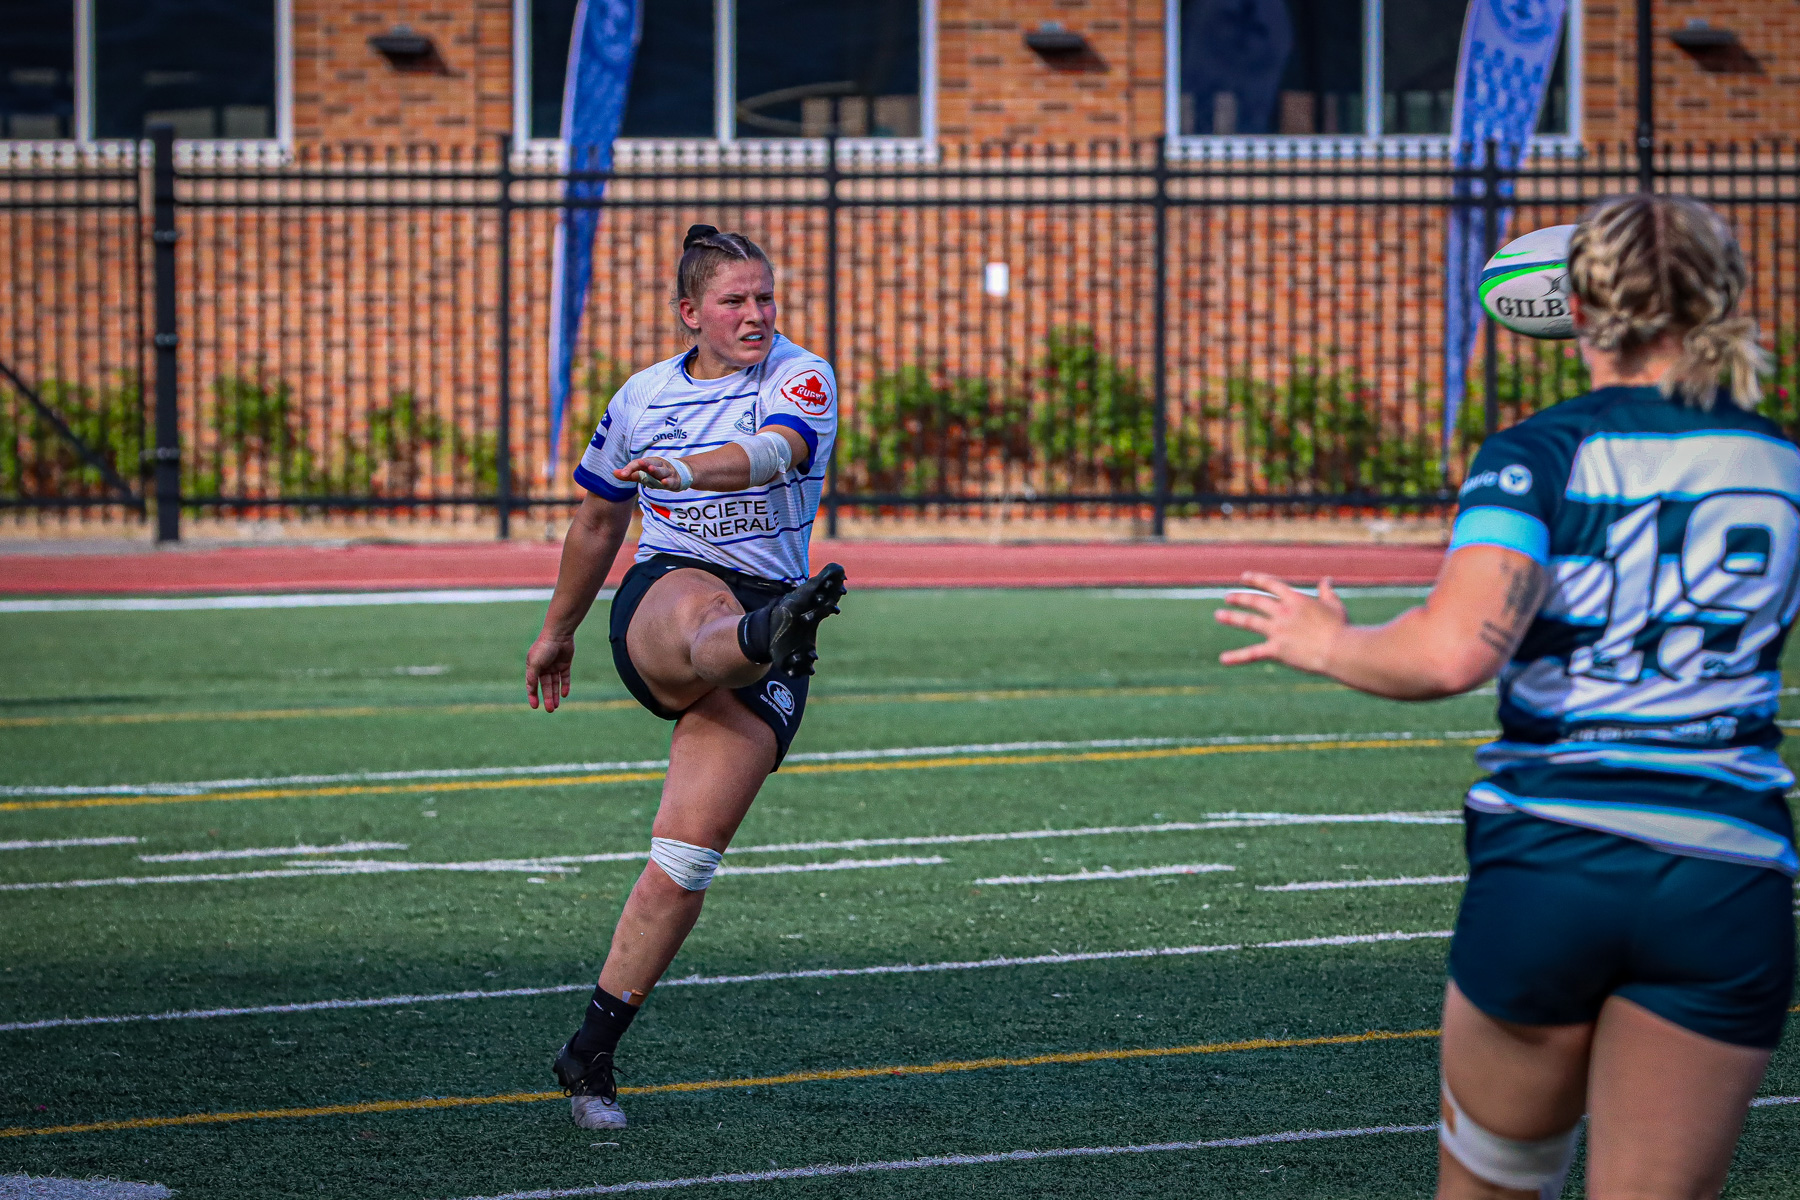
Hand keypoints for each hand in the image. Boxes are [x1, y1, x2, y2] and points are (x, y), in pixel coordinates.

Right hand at [526, 632, 575, 711]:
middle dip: (547, 698)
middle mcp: (543, 667)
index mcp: (533, 667)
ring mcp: (554, 665)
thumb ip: (532, 677)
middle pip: (545, 686)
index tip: (535, 707)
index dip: (533, 696)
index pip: (532, 685)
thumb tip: (530, 690)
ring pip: (554, 683)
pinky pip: (564, 677)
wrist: (559, 634)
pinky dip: (564, 686)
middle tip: (550, 710)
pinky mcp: (565, 664)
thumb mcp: (535, 664)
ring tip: (556, 706)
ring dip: (555, 694)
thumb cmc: (544, 648)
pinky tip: (564, 694)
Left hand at [615, 456, 682, 488]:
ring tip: (650, 469)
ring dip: (656, 470)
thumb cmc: (657, 475)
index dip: (630, 468)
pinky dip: (668, 481)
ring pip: (662, 471)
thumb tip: (613, 473)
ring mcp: (667, 473)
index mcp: (648, 463)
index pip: (637, 464)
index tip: (621, 474)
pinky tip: (664, 482)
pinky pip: (671, 481)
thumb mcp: (643, 475)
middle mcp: (658, 466)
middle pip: (651, 463)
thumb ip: (629, 474)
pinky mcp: (675, 481)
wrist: (680, 474)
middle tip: (639, 463)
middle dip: (645, 464)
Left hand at [1214, 572, 1347, 673]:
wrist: (1339, 649)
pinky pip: (1252, 653)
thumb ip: (1327, 592)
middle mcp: (1282, 612)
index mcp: (1295, 599)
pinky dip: (1237, 657)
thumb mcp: (1334, 605)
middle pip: (1255, 601)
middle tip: (1227, 597)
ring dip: (1232, 617)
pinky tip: (1223, 659)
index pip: (1271, 584)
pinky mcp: (1276, 649)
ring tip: (1219, 615)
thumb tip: (1326, 580)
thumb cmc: (1340, 628)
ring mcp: (1277, 630)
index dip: (1256, 579)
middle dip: (1240, 598)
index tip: (1244, 577)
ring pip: (1249, 621)